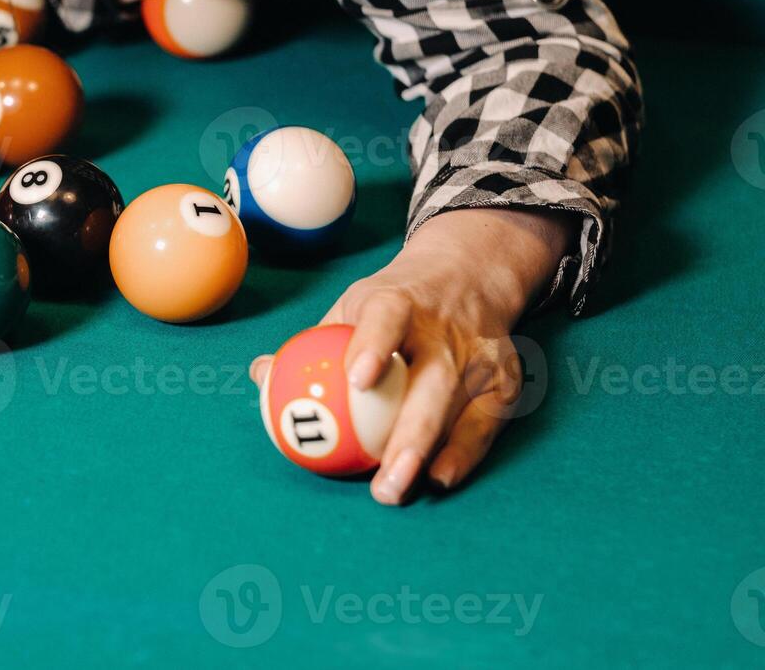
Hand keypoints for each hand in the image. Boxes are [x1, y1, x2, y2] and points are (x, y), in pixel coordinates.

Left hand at [251, 207, 575, 504]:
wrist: (468, 276)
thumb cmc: (393, 304)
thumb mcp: (353, 305)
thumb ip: (312, 343)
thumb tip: (259, 374)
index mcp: (399, 301)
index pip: (386, 317)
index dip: (373, 344)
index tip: (356, 379)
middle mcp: (445, 328)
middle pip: (434, 381)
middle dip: (409, 434)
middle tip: (381, 477)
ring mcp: (480, 355)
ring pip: (460, 411)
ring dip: (430, 454)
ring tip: (397, 489)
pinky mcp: (504, 380)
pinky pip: (485, 425)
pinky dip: (463, 454)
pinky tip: (437, 479)